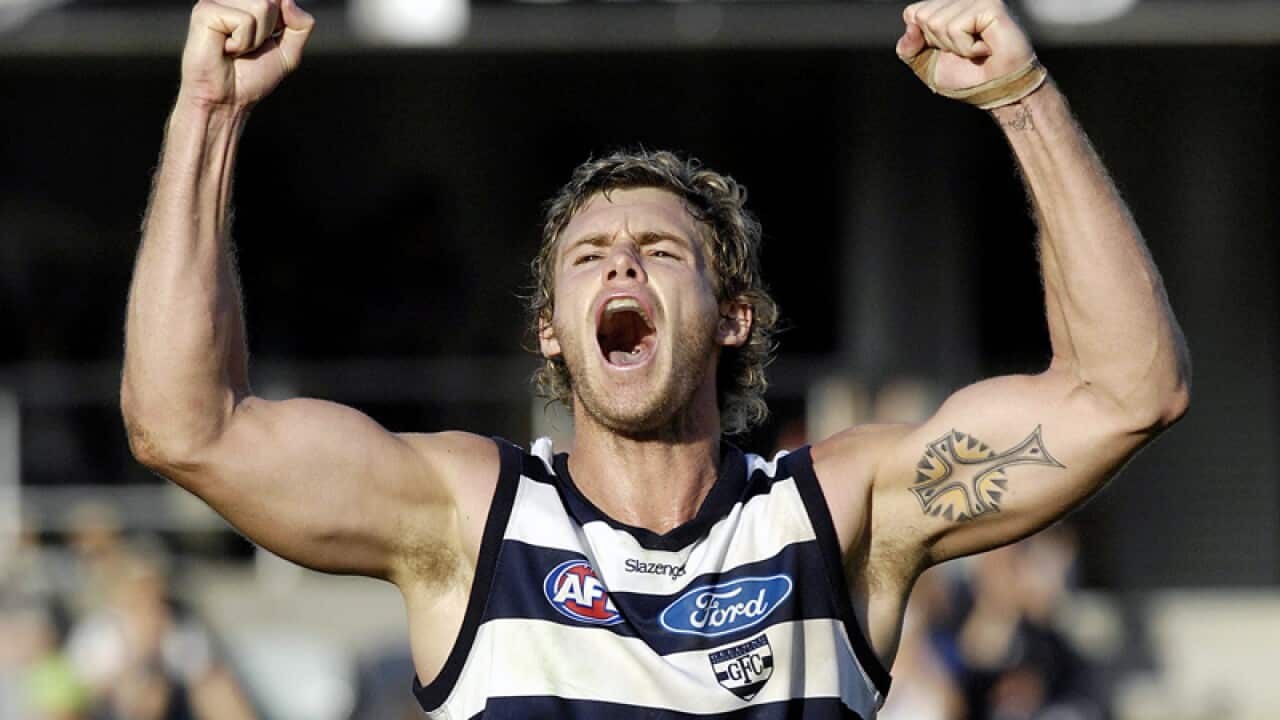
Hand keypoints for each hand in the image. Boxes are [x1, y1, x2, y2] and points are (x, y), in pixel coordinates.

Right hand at [179, 0, 314, 108]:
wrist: (226, 102)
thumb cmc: (250, 78)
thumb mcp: (288, 52)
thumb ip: (300, 25)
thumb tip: (288, 0)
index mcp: (245, 3)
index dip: (283, 23)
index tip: (264, 41)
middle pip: (273, 0)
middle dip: (269, 31)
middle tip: (247, 49)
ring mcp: (215, 2)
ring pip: (262, 6)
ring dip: (256, 38)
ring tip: (236, 49)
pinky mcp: (205, 11)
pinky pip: (245, 20)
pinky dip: (242, 42)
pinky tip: (225, 49)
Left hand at [895, 0, 1034, 91]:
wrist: (997, 90)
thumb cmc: (967, 77)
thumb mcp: (926, 64)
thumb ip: (908, 48)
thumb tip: (910, 26)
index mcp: (946, 7)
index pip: (912, 13)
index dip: (923, 40)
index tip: (947, 49)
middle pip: (922, 17)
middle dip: (939, 43)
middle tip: (964, 51)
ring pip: (937, 23)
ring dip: (955, 47)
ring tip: (976, 50)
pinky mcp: (990, 5)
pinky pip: (956, 28)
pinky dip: (967, 48)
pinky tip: (985, 48)